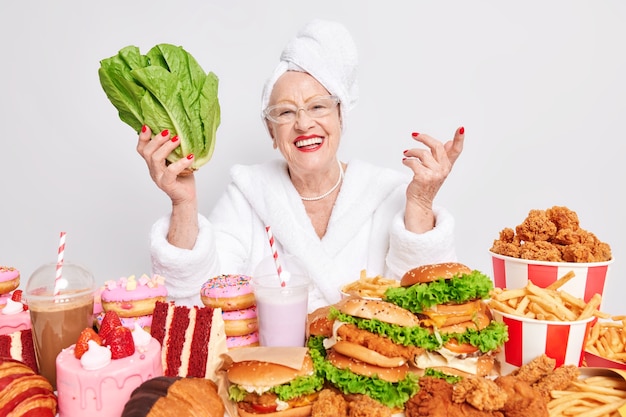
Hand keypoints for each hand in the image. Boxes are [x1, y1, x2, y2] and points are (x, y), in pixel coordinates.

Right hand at [137, 126, 198, 248]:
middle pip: (147, 152)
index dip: (142, 137)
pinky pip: (171, 171)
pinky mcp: (167, 184)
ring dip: (166, 147)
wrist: (187, 197)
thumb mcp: (177, 160)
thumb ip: (174, 149)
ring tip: (178, 139)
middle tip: (168, 131)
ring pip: (156, 159)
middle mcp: (153, 170)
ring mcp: (158, 177)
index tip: (147, 126)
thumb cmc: (183, 178)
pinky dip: (181, 162)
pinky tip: (190, 156)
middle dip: (156, 140)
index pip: (142, 149)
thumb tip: (180, 130)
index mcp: (153, 163)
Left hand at [402, 126, 464, 231]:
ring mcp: (434, 174)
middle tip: (415, 135)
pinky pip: (413, 162)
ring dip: (411, 152)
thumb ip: (442, 156)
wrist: (420, 201)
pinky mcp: (423, 177)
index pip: (456, 150)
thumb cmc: (427, 184)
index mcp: (447, 165)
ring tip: (406, 154)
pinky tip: (405, 161)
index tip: (461, 128)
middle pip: (436, 146)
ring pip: (422, 154)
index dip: (459, 139)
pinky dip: (407, 161)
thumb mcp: (437, 170)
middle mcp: (443, 169)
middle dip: (424, 138)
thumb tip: (448, 142)